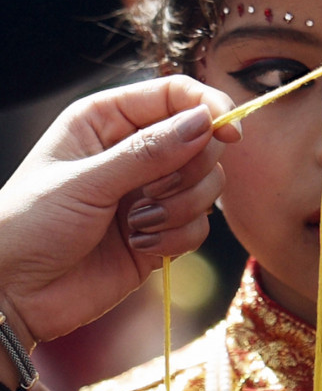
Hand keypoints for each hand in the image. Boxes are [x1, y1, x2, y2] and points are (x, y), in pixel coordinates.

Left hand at [0, 75, 240, 366]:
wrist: (12, 295)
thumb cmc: (29, 226)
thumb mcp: (86, 182)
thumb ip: (149, 152)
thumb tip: (205, 122)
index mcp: (108, 120)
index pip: (176, 95)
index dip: (209, 109)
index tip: (230, 134)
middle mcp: (135, 151)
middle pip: (202, 141)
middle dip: (190, 170)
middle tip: (156, 192)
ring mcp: (150, 194)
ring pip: (207, 186)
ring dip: (180, 208)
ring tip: (137, 226)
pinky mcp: (162, 233)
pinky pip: (198, 227)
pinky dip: (176, 238)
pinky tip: (139, 246)